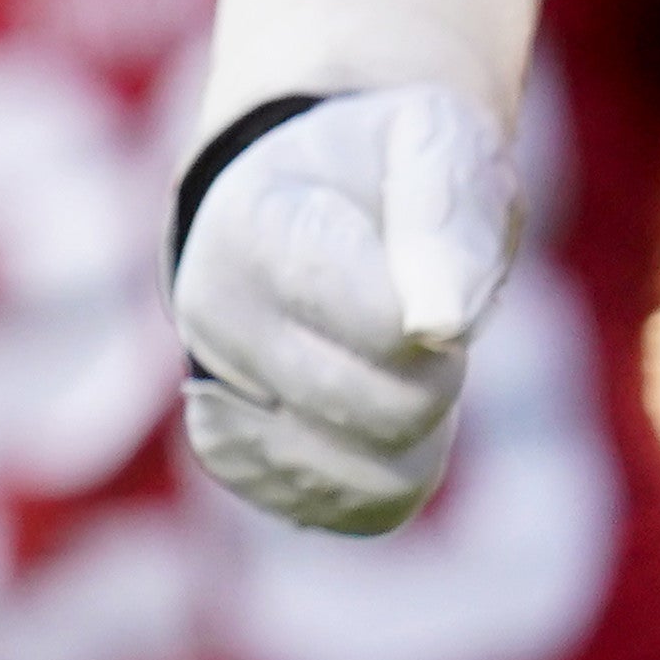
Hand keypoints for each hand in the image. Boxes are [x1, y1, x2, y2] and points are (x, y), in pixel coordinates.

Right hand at [172, 85, 521, 534]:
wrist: (308, 197)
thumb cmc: (386, 170)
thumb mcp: (436, 147)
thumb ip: (447, 221)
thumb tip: (441, 327)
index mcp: (254, 222)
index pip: (380, 323)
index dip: (441, 314)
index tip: (430, 270)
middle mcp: (212, 310)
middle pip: (379, 409)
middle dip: (437, 375)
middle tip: (422, 321)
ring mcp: (213, 387)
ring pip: (366, 476)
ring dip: (420, 435)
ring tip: (398, 373)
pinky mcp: (236, 455)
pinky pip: (340, 513)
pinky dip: (387, 480)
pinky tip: (375, 425)